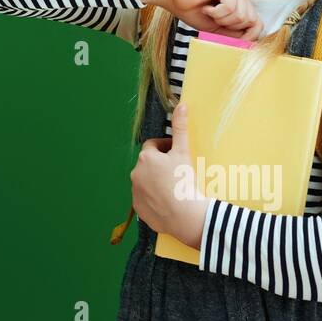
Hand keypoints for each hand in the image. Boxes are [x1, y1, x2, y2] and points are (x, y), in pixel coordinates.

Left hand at [130, 102, 206, 247]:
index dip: (166, 148)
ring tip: (174, 187)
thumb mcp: (183, 151)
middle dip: (160, 165)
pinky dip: (154, 198)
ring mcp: (136, 192)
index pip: (153, 146)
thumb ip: (181, 127)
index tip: (177, 155)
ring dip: (156, 181)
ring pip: (146, 181)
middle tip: (178, 172)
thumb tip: (182, 105)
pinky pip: (146, 199)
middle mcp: (136, 173)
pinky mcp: (139, 208)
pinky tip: (168, 201)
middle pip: (149, 164)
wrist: (186, 215)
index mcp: (145, 157)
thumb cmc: (184, 181)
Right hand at [162, 0, 262, 40]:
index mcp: (241, 2)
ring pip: (241, 15)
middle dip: (231, 27)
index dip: (249, 36)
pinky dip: (216, 13)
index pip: (258, 24)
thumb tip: (251, 44)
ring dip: (221, 19)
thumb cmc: (192, 11)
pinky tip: (206, 7)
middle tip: (214, 20)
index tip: (232, 41)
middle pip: (251, 20)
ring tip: (209, 12)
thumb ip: (234, 34)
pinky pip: (230, 8)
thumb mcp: (217, 29)